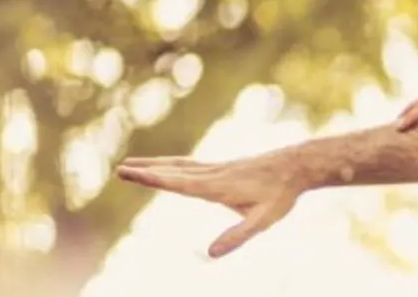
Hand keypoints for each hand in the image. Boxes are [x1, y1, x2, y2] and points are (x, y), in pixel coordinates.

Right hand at [115, 155, 311, 257]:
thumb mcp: (263, 220)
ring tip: (133, 164)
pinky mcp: (225, 166)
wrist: (298, 165)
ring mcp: (219, 167)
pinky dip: (173, 164)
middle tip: (119, 169)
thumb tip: (210, 254)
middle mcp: (214, 173)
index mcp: (217, 186)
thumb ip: (238, 236)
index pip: (178, 182)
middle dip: (146, 170)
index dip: (152, 178)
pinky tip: (170, 166)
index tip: (128, 172)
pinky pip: (192, 164)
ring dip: (156, 164)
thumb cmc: (281, 194)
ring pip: (180, 164)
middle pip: (173, 170)